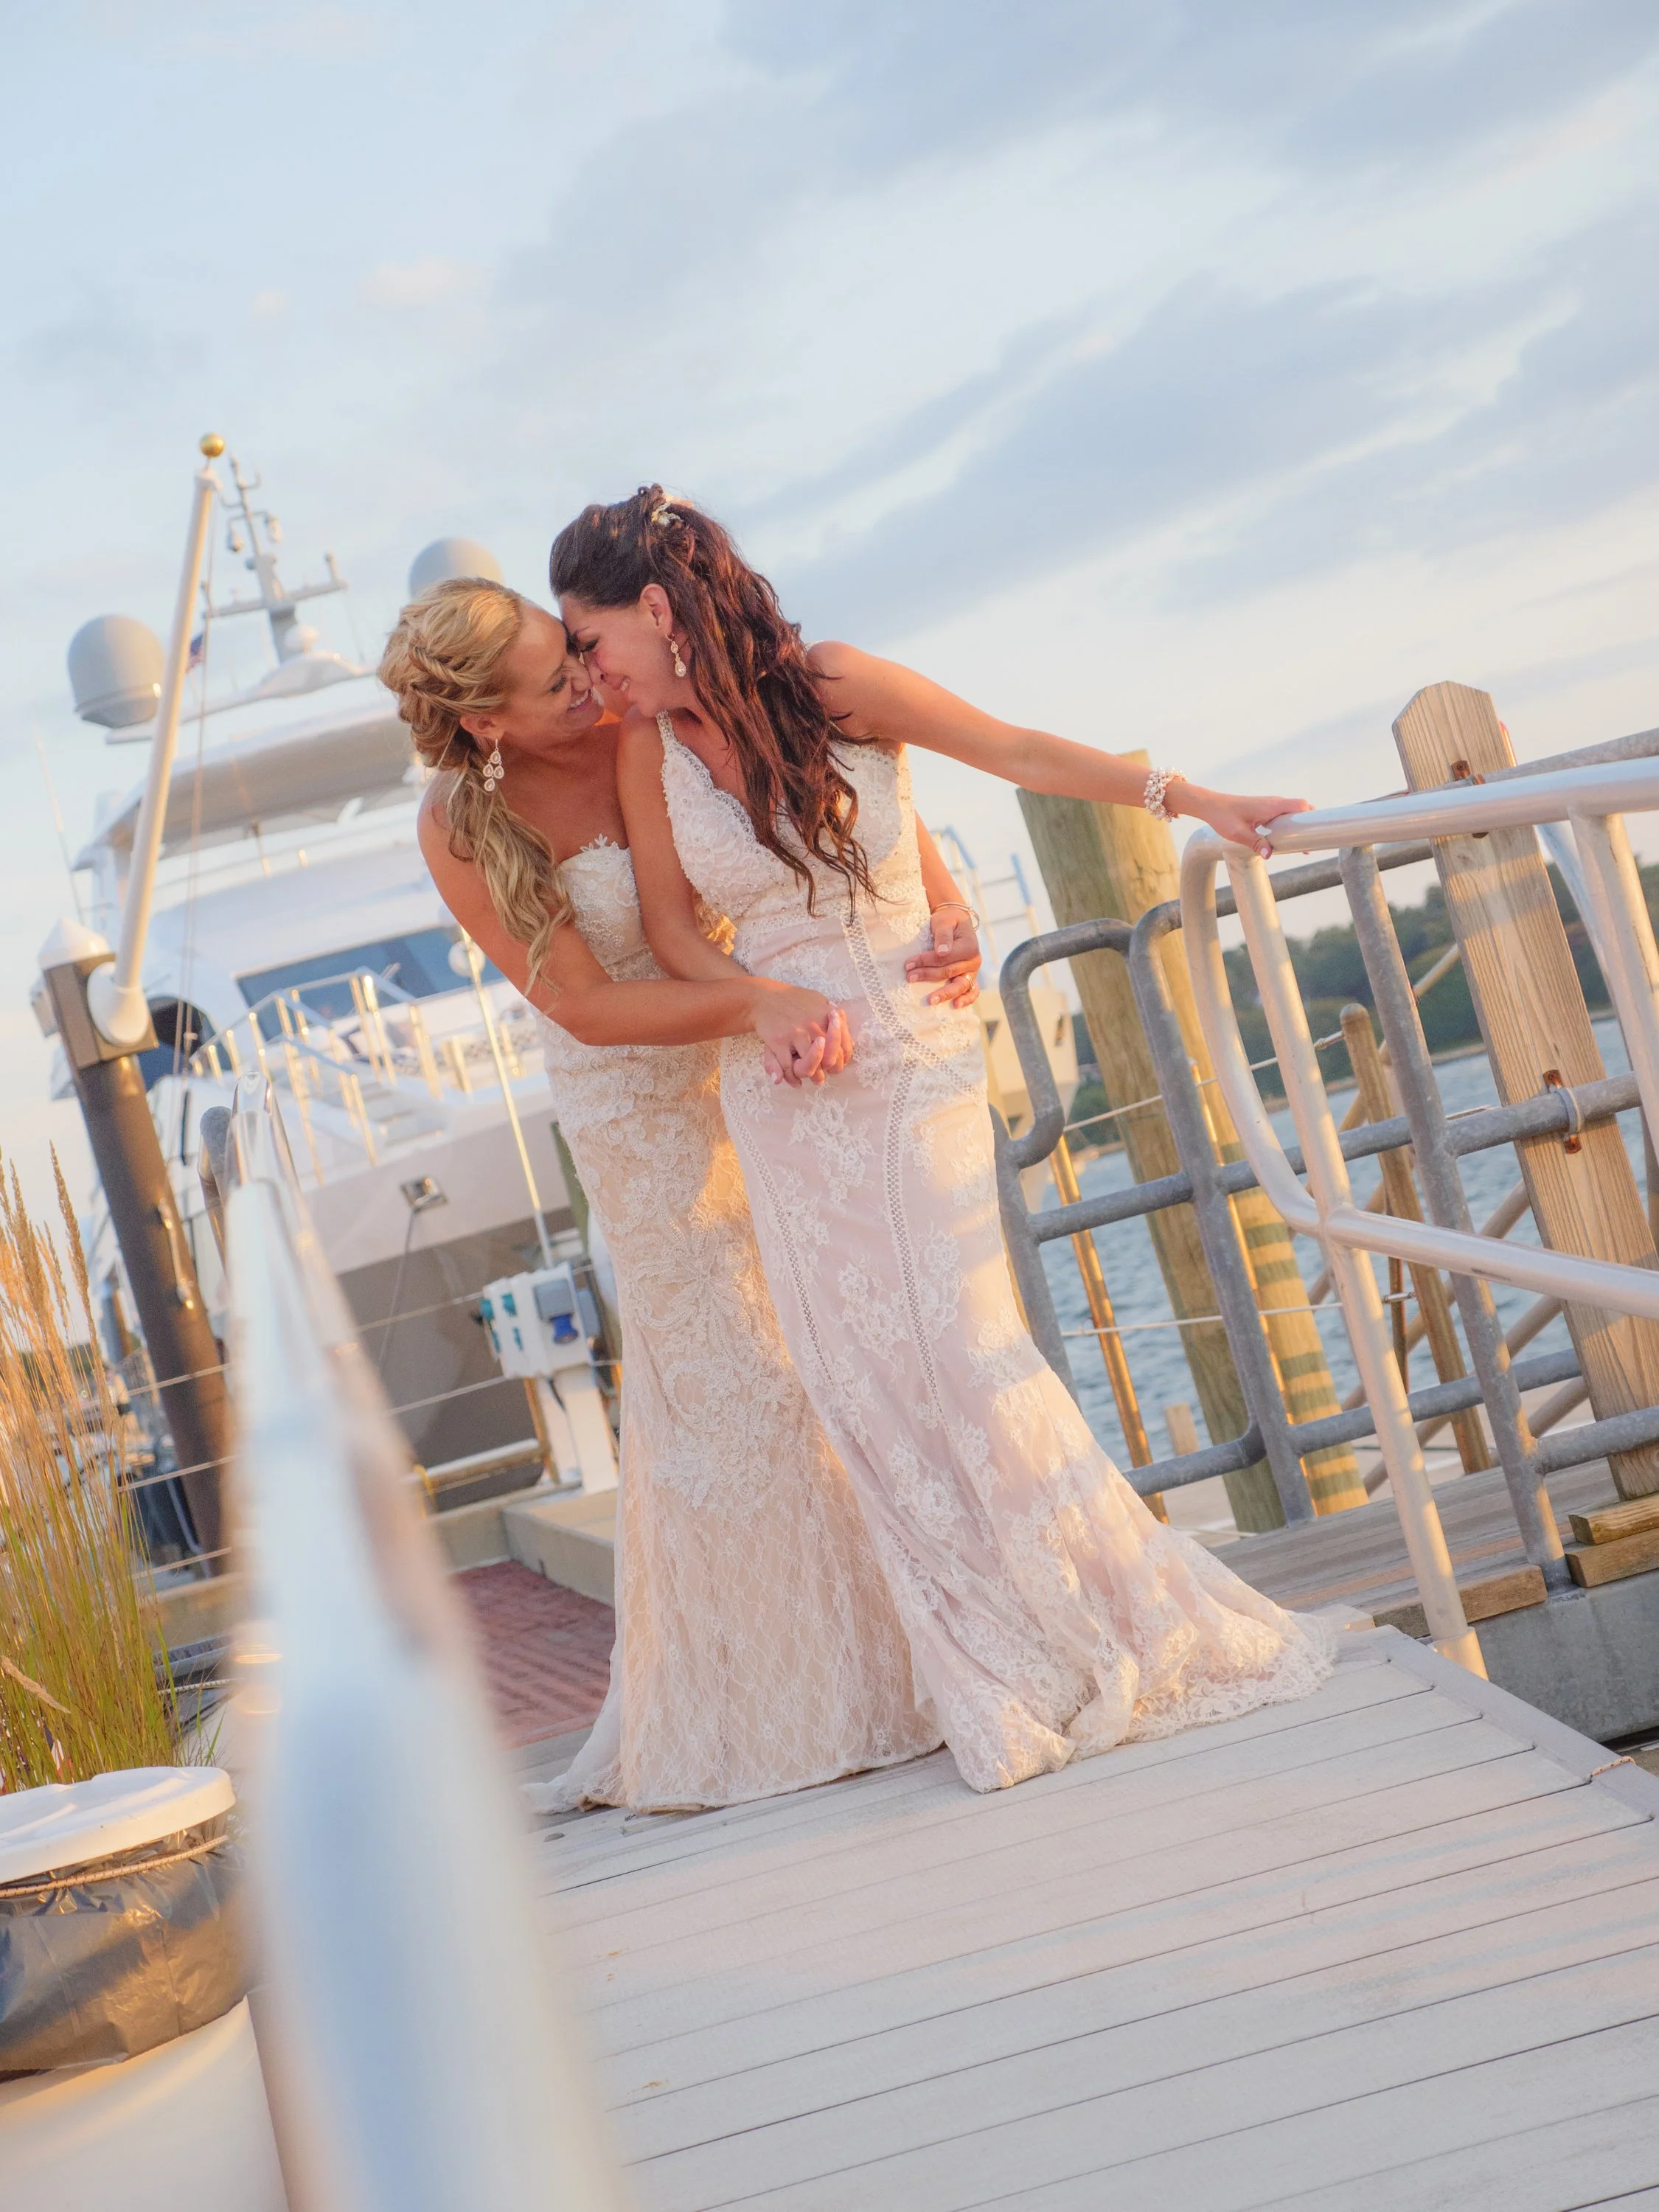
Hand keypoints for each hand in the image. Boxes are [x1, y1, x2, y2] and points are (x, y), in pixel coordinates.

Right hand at [751, 983, 849, 1087]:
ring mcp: (795, 1034)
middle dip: (830, 1070)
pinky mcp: (778, 1041)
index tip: (839, 1062)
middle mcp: (813, 1025)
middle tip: (828, 1073)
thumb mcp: (818, 1001)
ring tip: (816, 1079)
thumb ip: (836, 1019)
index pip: (843, 1043)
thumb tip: (853, 1042)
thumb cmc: (792, 1000)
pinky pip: (787, 1066)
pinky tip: (796, 1082)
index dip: (843, 1057)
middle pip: (830, 1057)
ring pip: (810, 1066)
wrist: (763, 997)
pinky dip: (792, 1078)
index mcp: (825, 1015)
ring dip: (814, 1076)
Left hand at [905, 907, 982, 1007]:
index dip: (926, 961)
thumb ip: (943, 936)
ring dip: (944, 994)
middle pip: (948, 972)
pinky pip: (972, 991)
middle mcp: (974, 960)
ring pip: (960, 985)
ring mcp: (973, 971)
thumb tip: (942, 952)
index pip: (945, 957)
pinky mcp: (970, 977)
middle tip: (909, 977)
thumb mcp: (944, 922)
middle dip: (927, 975)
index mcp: (969, 946)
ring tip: (930, 1001)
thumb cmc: (948, 920)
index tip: (908, 963)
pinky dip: (966, 999)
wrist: (956, 920)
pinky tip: (955, 1006)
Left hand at [1182, 785, 1312, 858]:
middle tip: (1312, 843)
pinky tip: (1288, 839)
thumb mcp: (1238, 833)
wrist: (1211, 806)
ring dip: (1300, 825)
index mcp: (1271, 806)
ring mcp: (1271, 805)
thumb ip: (1255, 843)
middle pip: (1302, 808)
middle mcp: (1274, 803)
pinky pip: (1285, 815)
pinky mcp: (1266, 809)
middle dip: (1309, 823)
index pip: (1301, 805)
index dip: (1312, 817)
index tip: (1316, 833)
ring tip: (1303, 845)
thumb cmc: (1223, 817)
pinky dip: (1290, 825)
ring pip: (1294, 812)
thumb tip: (1269, 854)